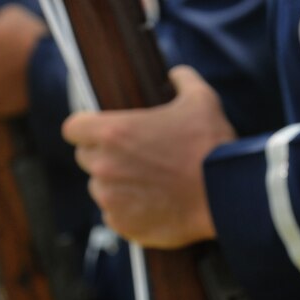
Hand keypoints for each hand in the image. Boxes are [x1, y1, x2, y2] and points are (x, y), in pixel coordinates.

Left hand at [63, 66, 235, 248]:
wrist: (227, 195)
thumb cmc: (212, 145)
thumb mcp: (202, 99)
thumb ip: (183, 80)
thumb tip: (176, 74)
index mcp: (113, 132)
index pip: (72, 128)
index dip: (85, 128)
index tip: (99, 132)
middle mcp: (105, 166)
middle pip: (85, 159)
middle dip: (104, 156)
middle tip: (134, 157)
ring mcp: (111, 199)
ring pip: (100, 189)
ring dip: (116, 186)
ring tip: (149, 183)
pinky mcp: (123, 225)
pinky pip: (115, 216)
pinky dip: (129, 212)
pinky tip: (154, 205)